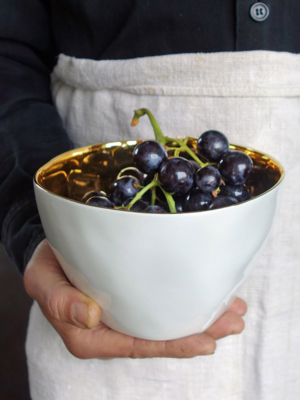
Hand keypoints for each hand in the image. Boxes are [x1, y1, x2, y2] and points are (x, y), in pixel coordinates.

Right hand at [24, 239, 245, 358]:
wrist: (51, 254)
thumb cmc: (46, 270)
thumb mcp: (43, 283)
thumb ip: (61, 302)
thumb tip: (91, 316)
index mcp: (91, 336)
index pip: (137, 344)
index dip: (172, 345)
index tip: (206, 341)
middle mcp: (113, 331)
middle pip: (160, 337)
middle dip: (199, 331)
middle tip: (233, 321)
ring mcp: (125, 315)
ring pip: (166, 322)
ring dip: (201, 317)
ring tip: (232, 310)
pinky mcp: (132, 298)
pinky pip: (162, 305)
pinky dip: (187, 300)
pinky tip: (209, 295)